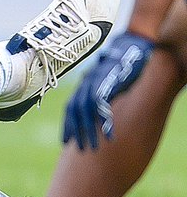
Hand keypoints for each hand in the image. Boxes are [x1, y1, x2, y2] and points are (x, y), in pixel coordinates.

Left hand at [62, 31, 154, 149]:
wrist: (130, 47)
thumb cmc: (120, 65)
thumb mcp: (106, 80)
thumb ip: (99, 94)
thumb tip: (98, 109)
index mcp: (82, 85)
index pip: (69, 108)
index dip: (67, 125)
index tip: (66, 141)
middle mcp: (84, 85)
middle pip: (74, 112)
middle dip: (76, 132)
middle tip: (79, 149)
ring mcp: (94, 84)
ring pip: (86, 113)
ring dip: (88, 132)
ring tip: (92, 148)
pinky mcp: (106, 85)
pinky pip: (103, 108)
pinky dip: (104, 123)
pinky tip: (108, 137)